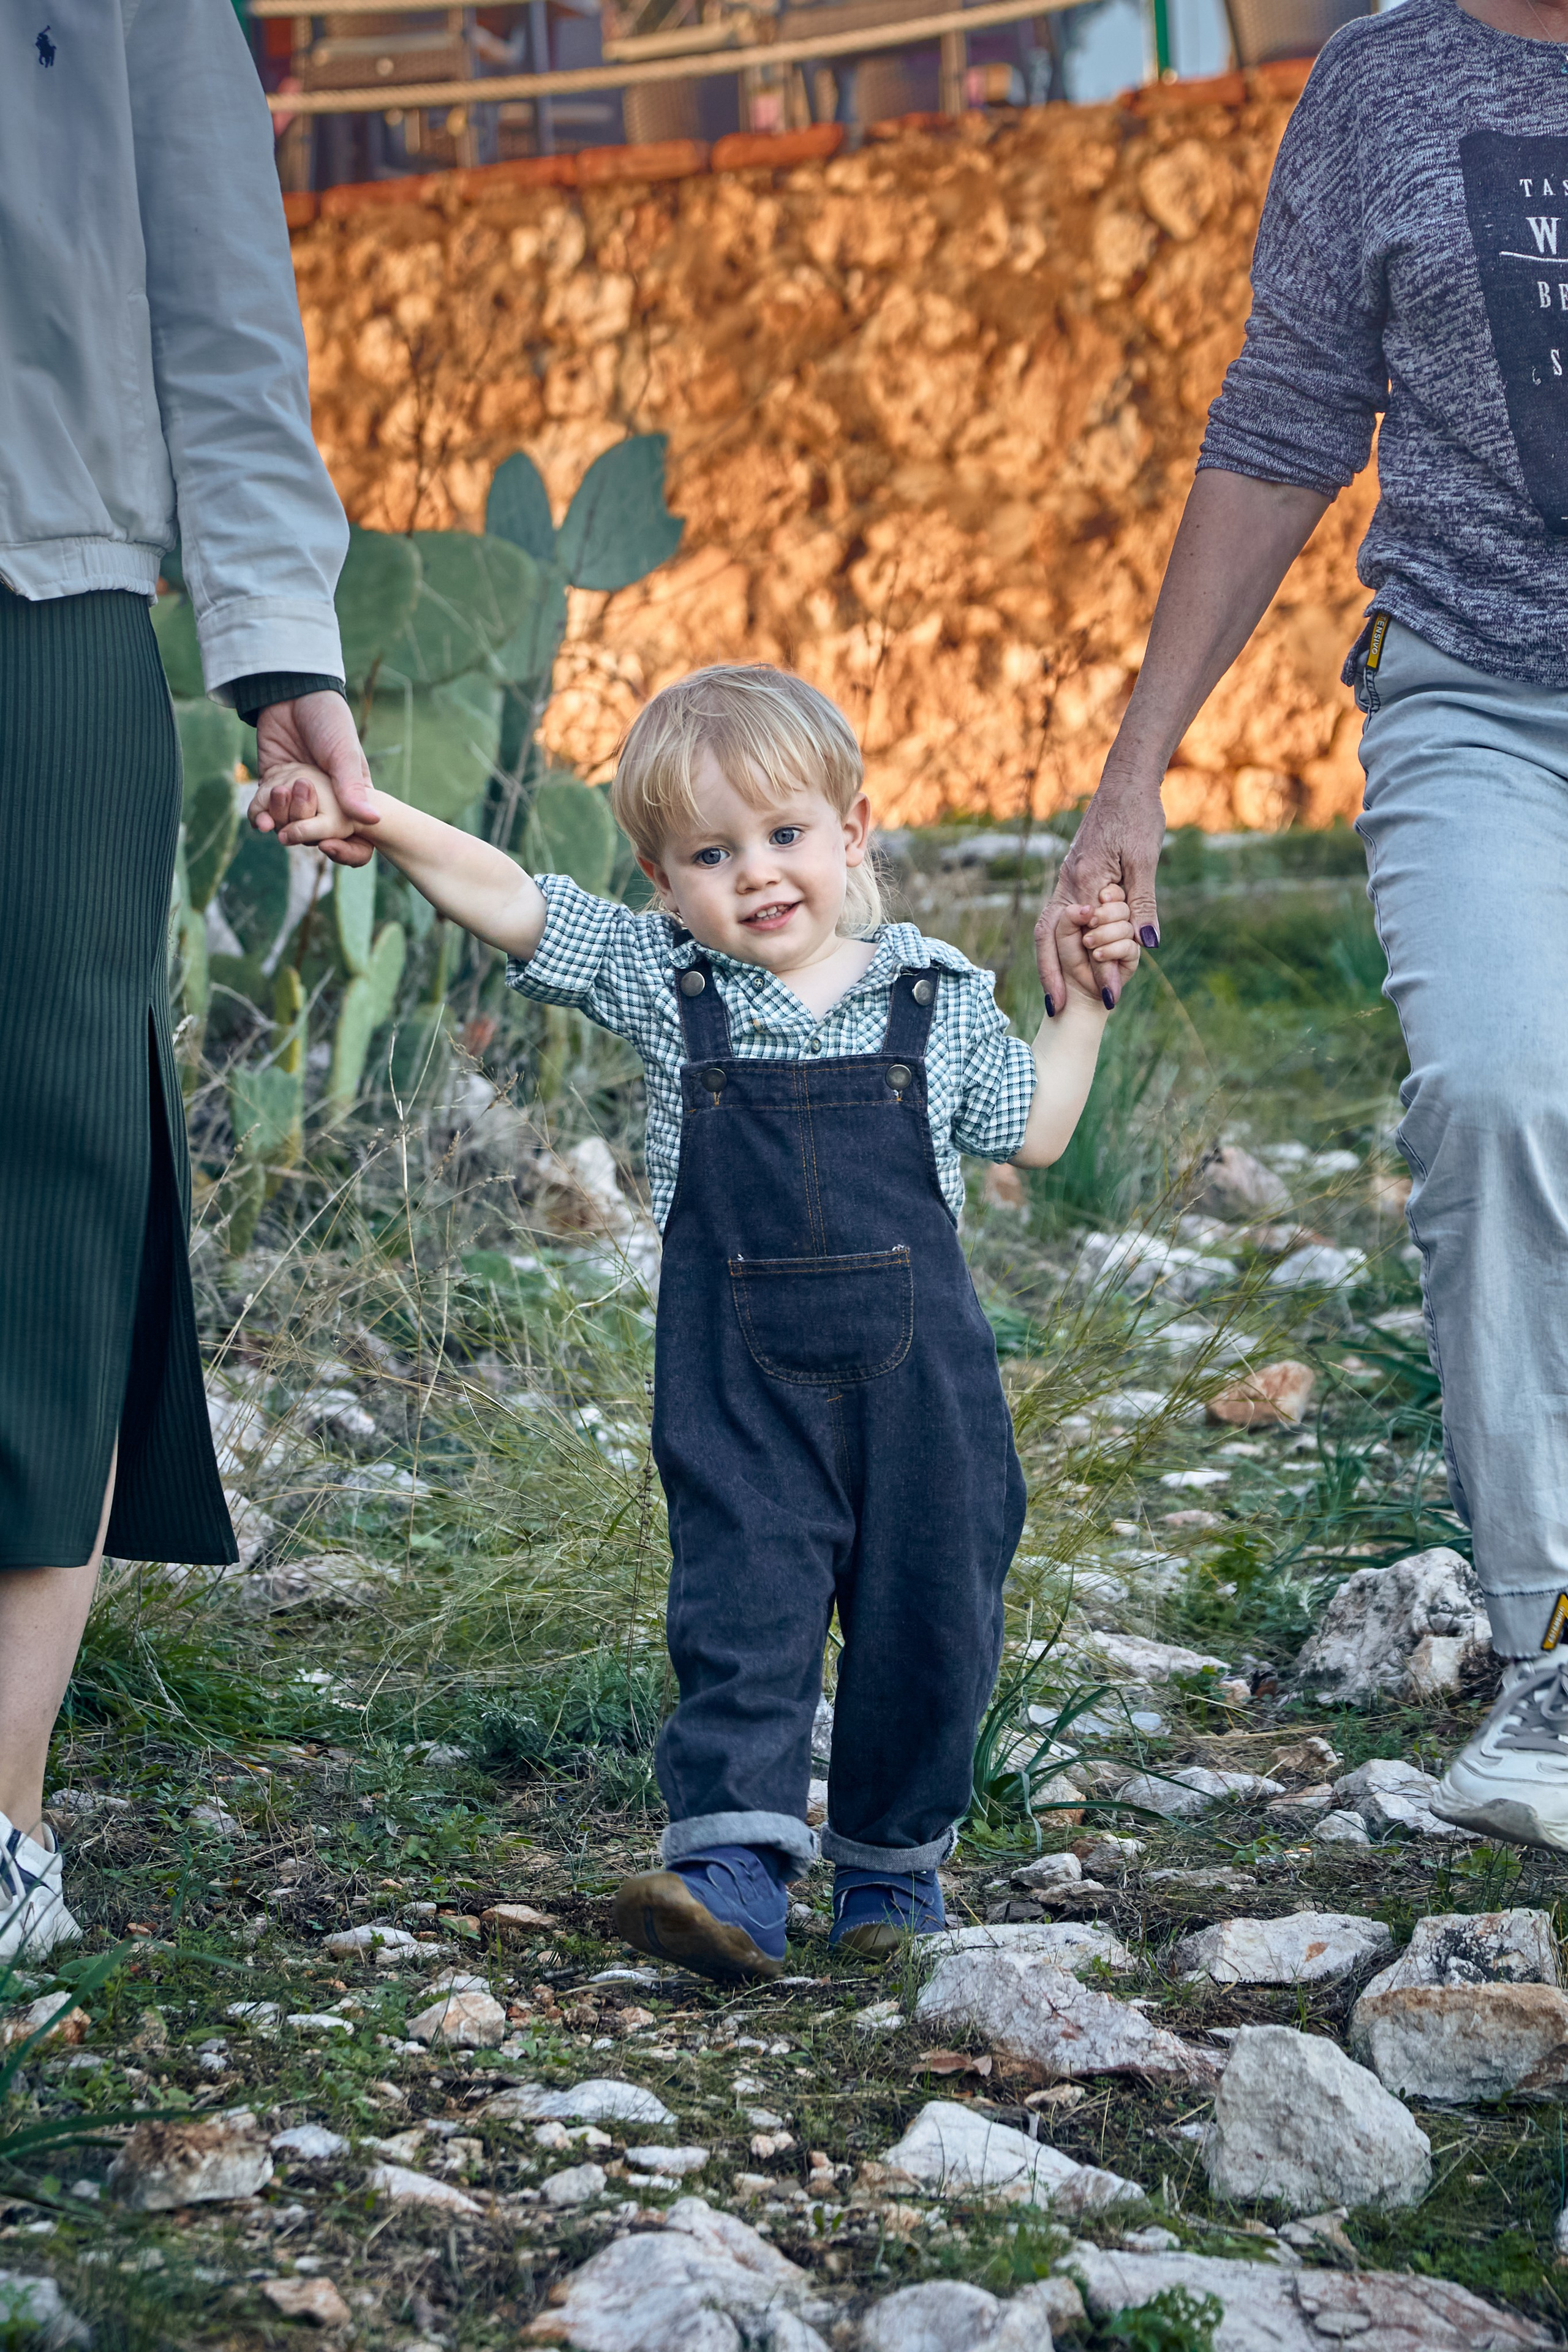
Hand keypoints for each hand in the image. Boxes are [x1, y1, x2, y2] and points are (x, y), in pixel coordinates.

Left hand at [255, 691, 377, 859]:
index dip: (347, 852)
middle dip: (305, 830)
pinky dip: (261, 820)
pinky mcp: (270, 785)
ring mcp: (294, 795)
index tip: (329, 846)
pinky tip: (260, 821)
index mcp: (349, 797)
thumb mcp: (343, 752)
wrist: (290, 694)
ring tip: (281, 796)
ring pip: (287, 827)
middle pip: (316, 838)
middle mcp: (323, 802)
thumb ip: (353, 788)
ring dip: (281, 820)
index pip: (356, 838)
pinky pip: (263, 813)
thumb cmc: (327, 720)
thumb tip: (373, 822)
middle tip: (301, 801)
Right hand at [1034, 774, 1163, 1013]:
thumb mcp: (1145, 859)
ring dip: (1053, 962)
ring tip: (1061, 993)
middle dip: (1052, 975)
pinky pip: (1061, 917)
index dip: (1096, 970)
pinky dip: (1063, 943)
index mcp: (1085, 879)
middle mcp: (1067, 882)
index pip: (1084, 936)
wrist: (1125, 782)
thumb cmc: (1138, 814)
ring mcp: (1066, 879)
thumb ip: (1143, 902)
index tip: (1109, 998)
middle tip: (1058, 1009)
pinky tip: (1074, 959)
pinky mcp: (1072, 877)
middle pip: (1049, 938)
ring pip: (1049, 929)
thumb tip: (1147, 944)